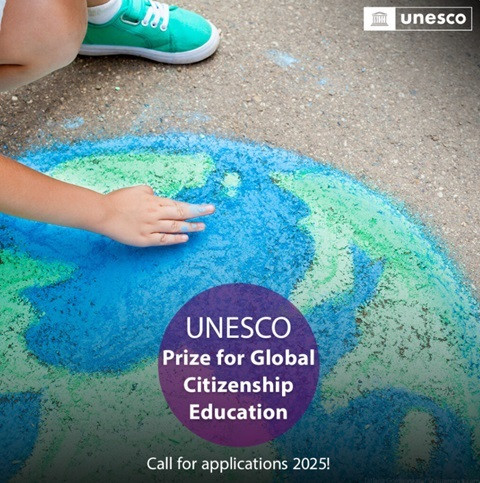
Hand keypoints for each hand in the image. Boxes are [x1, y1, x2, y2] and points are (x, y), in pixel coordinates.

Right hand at [97, 185, 214, 246]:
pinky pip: (163, 240)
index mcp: (154, 201)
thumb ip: (151, 193)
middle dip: (198, 213)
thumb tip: (158, 196)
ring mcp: (150, 227)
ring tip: (202, 227)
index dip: (195, 206)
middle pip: (181, 214)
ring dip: (190, 227)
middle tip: (211, 211)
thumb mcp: (137, 190)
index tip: (208, 207)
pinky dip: (175, 239)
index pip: (179, 204)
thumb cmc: (118, 199)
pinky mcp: (144, 239)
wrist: (102, 213)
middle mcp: (155, 214)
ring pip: (174, 227)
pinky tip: (185, 238)